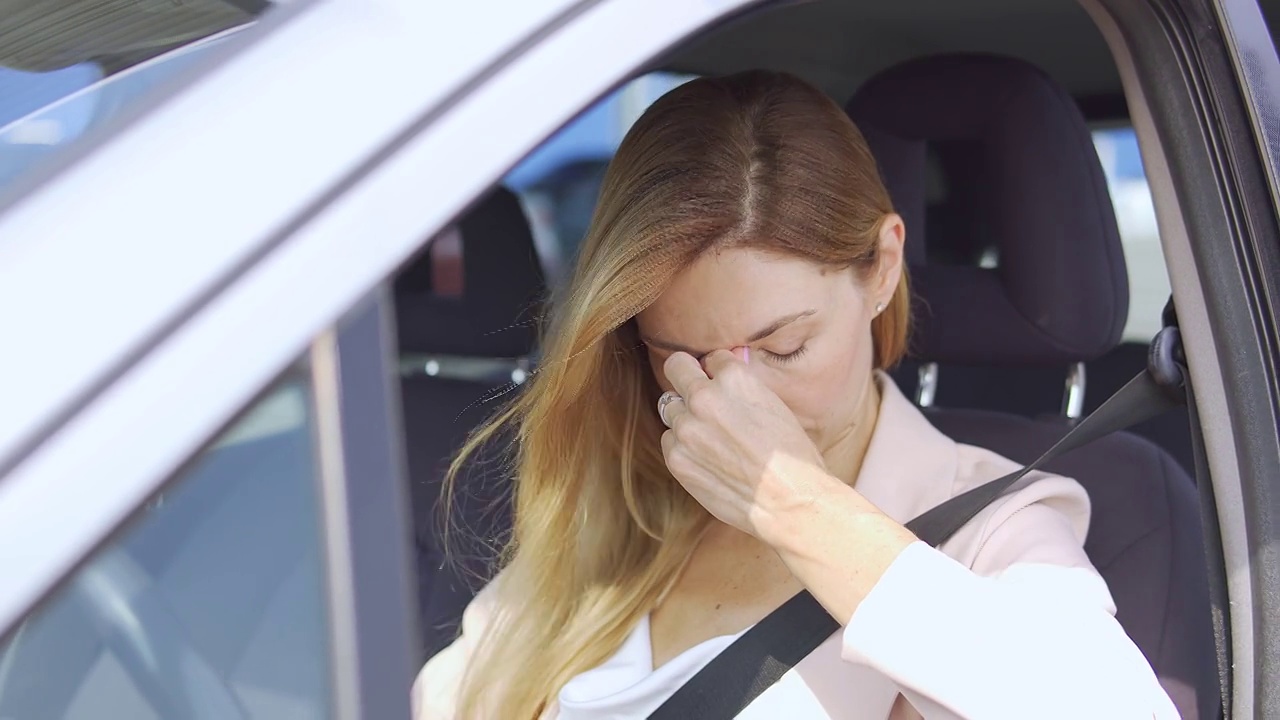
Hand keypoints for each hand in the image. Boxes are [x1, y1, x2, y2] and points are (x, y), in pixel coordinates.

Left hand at [660, 348, 829, 538]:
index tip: (724, 385)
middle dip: (686, 374)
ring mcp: (686, 428)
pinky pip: (669, 440)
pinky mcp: (676, 458)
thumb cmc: (792, 456)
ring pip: (670, 407)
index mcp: (734, 378)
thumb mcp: (775, 405)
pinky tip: (707, 457)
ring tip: (711, 435)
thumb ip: (744, 386)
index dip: (719, 372)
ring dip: (685, 415)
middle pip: (676, 367)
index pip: (712, 358)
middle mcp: (704, 398)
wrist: (789, 501)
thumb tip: (726, 369)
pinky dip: (682, 445)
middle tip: (696, 389)